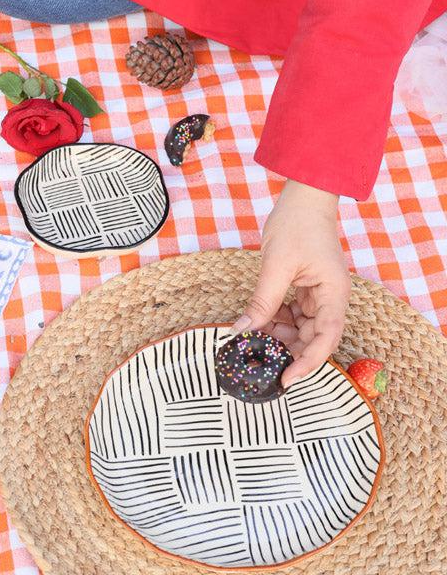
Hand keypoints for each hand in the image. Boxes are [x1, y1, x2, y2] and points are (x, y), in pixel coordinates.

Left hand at [231, 180, 350, 386]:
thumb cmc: (296, 225)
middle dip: (288, 351)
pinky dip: (277, 320)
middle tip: (260, 362)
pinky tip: (257, 323)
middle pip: (313, 337)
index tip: (286, 379)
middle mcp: (331, 298)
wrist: (303, 198)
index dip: (307, 363)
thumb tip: (242, 330)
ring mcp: (319, 293)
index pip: (325, 339)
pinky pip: (294, 313)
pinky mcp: (307, 288)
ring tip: (254, 341)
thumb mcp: (276, 265)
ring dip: (279, 335)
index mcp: (334, 294)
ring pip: (301, 327)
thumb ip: (263, 301)